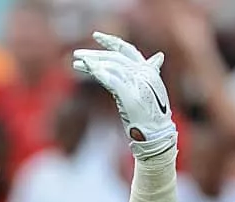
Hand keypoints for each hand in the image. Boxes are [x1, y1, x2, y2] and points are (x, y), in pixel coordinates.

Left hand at [73, 32, 176, 160]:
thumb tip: (158, 56)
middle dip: (94, 54)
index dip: (111, 41)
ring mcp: (137, 84)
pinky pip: (113, 81)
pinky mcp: (131, 95)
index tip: (95, 35)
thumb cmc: (151, 112)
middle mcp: (143, 73)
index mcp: (146, 70)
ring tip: (76, 63)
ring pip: (112, 66)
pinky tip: (90, 70)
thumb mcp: (148, 88)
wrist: (156, 131)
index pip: (127, 49)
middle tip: (77, 54)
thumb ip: (149, 71)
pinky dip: (101, 74)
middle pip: (114, 57)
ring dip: (92, 64)